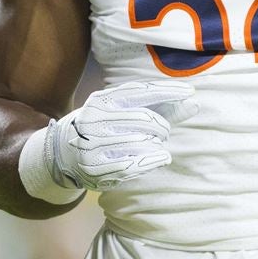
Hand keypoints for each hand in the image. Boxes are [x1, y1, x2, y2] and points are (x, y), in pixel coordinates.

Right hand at [46, 80, 196, 190]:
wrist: (63, 151)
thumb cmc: (103, 126)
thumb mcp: (122, 110)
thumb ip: (159, 107)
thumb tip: (194, 102)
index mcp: (103, 99)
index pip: (141, 91)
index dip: (168, 90)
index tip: (189, 91)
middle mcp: (96, 119)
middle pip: (145, 120)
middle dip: (162, 127)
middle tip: (164, 132)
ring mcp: (93, 144)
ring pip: (142, 143)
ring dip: (158, 145)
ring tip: (158, 146)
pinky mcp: (95, 167)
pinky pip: (133, 164)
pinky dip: (153, 161)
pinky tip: (160, 158)